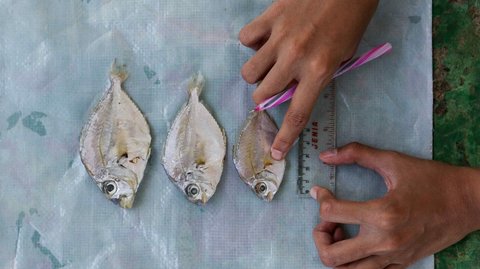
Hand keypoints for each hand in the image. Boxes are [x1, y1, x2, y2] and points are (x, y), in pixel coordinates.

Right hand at [239, 0, 378, 159]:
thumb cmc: (350, 21)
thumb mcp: (342, 57)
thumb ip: (316, 77)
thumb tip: (290, 89)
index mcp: (319, 71)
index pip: (297, 113)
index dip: (285, 138)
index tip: (276, 153)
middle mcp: (296, 58)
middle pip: (263, 94)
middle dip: (266, 96)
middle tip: (275, 85)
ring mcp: (279, 37)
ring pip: (249, 72)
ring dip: (257, 73)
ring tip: (269, 62)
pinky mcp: (270, 17)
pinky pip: (246, 39)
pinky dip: (252, 42)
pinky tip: (265, 38)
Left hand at [310, 142, 479, 267]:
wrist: (469, 203)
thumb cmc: (432, 180)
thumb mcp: (393, 161)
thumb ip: (357, 154)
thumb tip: (326, 154)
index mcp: (383, 214)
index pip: (331, 213)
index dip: (320, 199)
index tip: (321, 191)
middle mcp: (385, 242)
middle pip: (331, 256)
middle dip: (320, 236)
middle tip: (327, 219)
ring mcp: (393, 257)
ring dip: (335, 253)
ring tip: (341, 232)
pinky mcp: (401, 264)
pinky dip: (354, 261)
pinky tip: (359, 240)